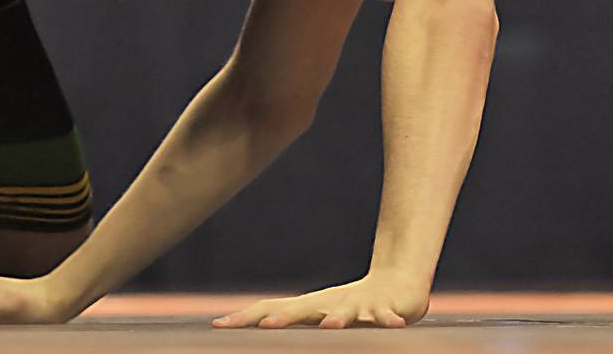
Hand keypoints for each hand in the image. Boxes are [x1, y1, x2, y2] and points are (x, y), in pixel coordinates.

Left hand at [212, 272, 427, 328]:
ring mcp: (357, 306)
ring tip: (329, 326)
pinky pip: (384, 317)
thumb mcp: (317, 318)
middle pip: (302, 310)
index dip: (245, 317)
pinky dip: (387, 321)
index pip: (271, 309)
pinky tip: (393, 326)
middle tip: (265, 326)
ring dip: (337, 319)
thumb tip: (253, 327)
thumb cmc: (349, 308)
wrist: (395, 286)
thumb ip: (289, 324)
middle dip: (284, 318)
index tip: (217, 325)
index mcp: (309, 307)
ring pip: (345, 313)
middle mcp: (328, 304)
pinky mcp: (383, 310)